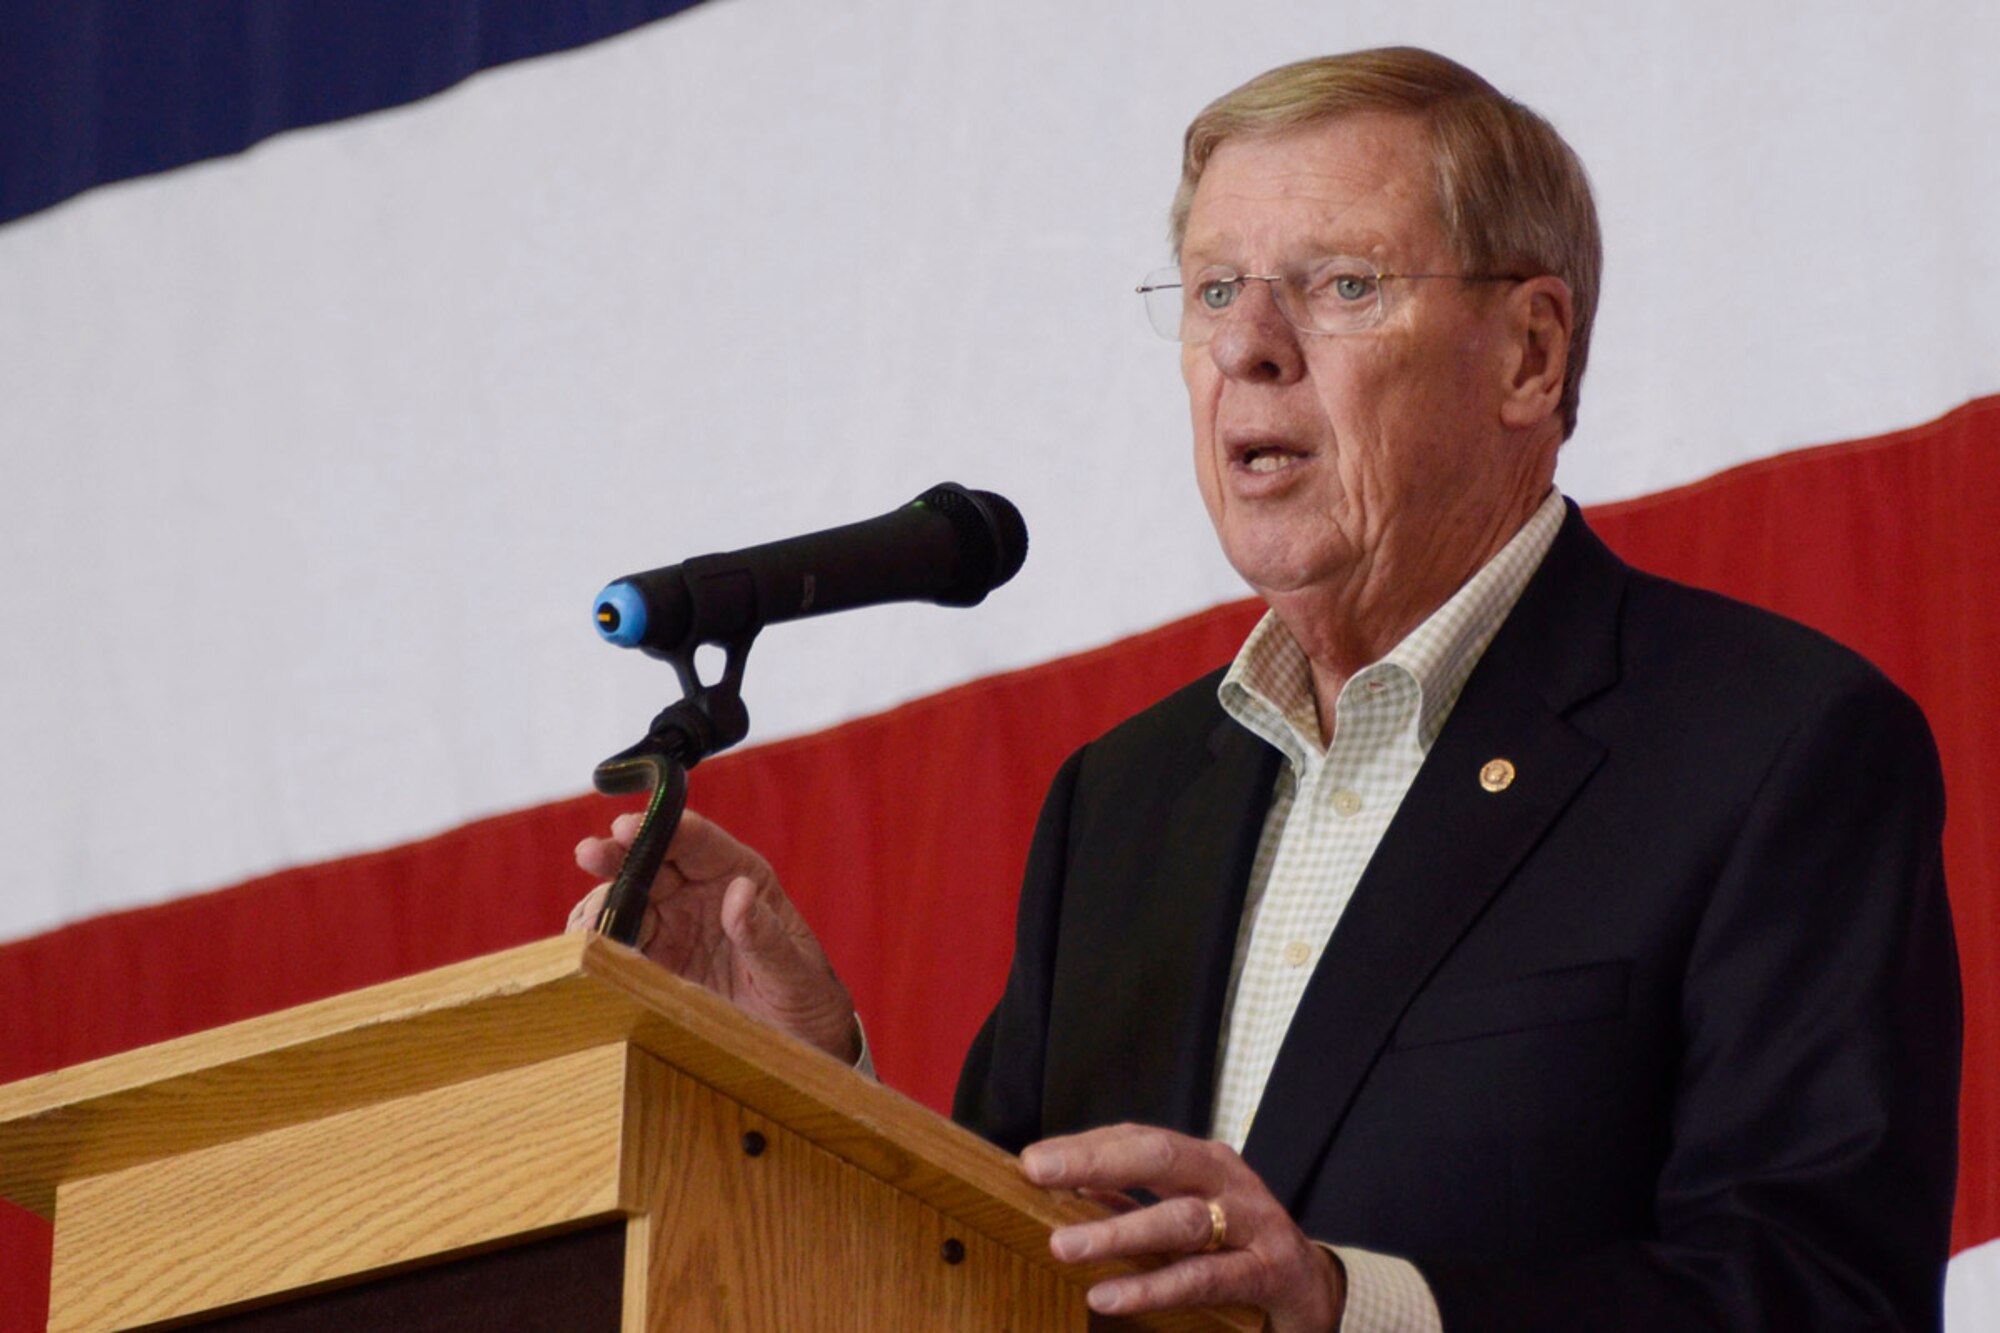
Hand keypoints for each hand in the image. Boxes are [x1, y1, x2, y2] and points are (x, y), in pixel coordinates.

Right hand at [569, 809, 858, 1061]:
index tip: (628, 826)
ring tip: (587, 923)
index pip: (696, 841)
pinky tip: (585, 948)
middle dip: (617, 856)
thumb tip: (739, 892)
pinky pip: (616, 940)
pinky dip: (595, 941)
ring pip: (625, 899)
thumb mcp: (794, 970)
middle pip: (650, 862)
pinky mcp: (652, 959)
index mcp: (740, 876)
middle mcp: (700, 892)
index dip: (662, 827)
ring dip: (600, 904)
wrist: (798, 1042)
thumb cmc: (806, 995)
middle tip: (589, 854)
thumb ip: (765, 935)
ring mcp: (672, 924)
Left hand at [1022, 1124, 1343, 1331]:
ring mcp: (1253, 1224)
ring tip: (1064, 1246)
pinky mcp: (1269, 1272)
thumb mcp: (1185, 1222)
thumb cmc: (1238, 1251)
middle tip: (1038, 1173)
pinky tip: (1109, 1295)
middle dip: (1096, 1161)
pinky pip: (1204, 1278)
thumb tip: (1065, 1193)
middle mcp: (1229, 1182)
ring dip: (1118, 1231)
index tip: (1032, 1161)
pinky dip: (1154, 1286)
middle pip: (1159, 1157)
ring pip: (1180, 1219)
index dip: (1086, 1146)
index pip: (1139, 1140)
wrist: (1314, 1293)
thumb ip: (1133, 1207)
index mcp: (1204, 1163)